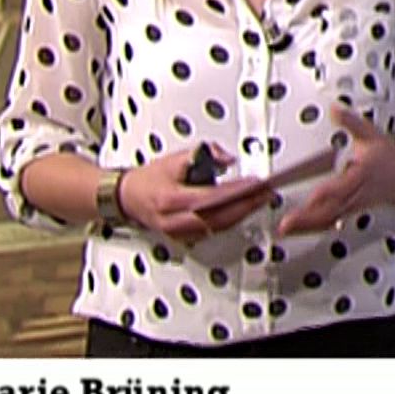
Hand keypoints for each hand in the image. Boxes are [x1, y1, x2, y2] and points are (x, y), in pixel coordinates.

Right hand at [118, 143, 269, 244]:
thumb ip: (204, 155)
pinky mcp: (184, 238)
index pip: (211, 198)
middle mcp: (174, 220)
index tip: (255, 185)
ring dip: (241, 215)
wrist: (128, 197)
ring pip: (217, 227)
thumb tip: (227, 159)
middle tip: (266, 194)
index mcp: (171, 200)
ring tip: (260, 200)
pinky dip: (229, 221)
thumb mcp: (175, 159)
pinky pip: (212, 232)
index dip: (236, 193)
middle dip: (246, 206)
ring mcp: (179, 232)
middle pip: (218, 218)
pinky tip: (242, 211)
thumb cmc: (150, 179)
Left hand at [276, 106, 394, 235]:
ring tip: (286, 229)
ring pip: (330, 219)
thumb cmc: (393, 158)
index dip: (328, 194)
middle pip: (332, 209)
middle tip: (287, 224)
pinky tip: (299, 229)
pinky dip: (315, 227)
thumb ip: (351, 122)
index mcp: (363, 173)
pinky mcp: (352, 211)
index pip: (344, 186)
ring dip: (307, 226)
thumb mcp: (372, 134)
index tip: (311, 199)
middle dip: (309, 218)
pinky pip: (332, 221)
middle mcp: (359, 193)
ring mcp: (356, 205)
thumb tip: (334, 109)